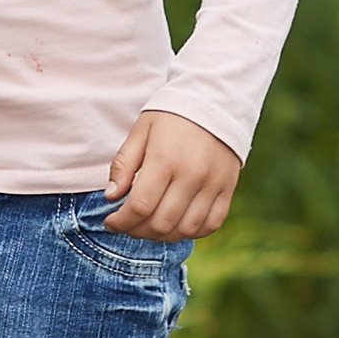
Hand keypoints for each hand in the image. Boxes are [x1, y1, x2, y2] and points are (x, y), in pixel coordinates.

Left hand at [104, 110, 240, 240]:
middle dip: (137, 231)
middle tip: (127, 225)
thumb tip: (111, 196)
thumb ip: (123, 164)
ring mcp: (213, 184)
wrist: (214, 102)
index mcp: (165, 159)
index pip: (140, 206)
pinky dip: (191, 232)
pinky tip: (176, 225)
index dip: (121, 221)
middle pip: (161, 223)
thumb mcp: (140, 131)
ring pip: (185, 229)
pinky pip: (211, 224)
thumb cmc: (170, 116)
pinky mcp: (228, 189)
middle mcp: (192, 175)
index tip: (110, 222)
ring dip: (162, 236)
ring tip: (148, 227)